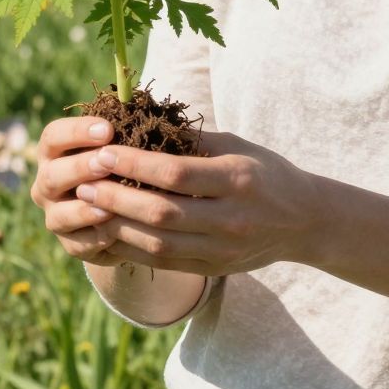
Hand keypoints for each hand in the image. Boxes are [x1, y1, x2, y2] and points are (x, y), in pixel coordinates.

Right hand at [30, 116, 119, 264]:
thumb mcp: (122, 146)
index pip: (53, 136)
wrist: (125, 212)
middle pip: (52, 175)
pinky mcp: (71, 243)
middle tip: (105, 162)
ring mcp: (55, 215)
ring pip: (59, 215)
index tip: (108, 128)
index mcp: (55, 153)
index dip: (76, 131)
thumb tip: (142, 108)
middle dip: (79, 168)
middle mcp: (48, 184)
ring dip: (84, 209)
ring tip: (109, 205)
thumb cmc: (123, 166)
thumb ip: (124, 131)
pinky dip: (96, 238)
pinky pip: (78, 243)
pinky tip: (116, 232)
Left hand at [73, 131, 325, 276]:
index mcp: (238, 180)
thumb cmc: (267, 173)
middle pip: (162, 213)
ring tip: (88, 208)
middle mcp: (231, 219)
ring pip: (158, 243)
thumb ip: (193, 139)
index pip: (176, 174)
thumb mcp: (239, 146)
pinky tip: (107, 232)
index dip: (135, 164)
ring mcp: (222, 250)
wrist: (305, 222)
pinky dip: (131, 248)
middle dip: (117, 198)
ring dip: (117, 226)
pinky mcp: (213, 268)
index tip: (103, 151)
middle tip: (83, 183)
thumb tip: (142, 120)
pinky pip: (164, 262)